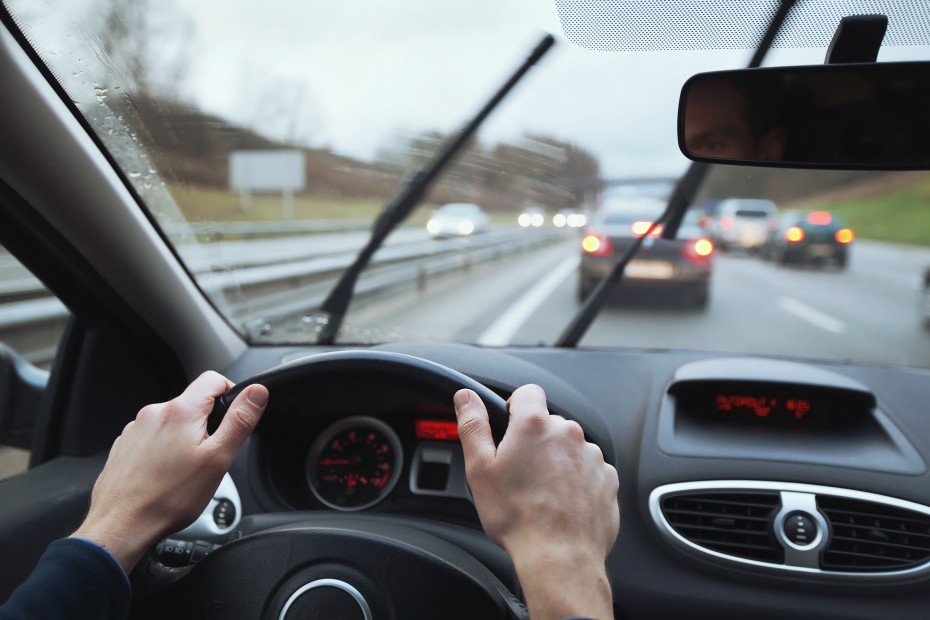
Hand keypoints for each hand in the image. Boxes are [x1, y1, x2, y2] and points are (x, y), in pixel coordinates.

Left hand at [71, 371, 267, 571]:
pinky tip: (164, 475)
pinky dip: (163, 451)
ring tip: (184, 472)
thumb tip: (256, 393)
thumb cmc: (168, 498)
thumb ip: (240, 421)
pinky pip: (153, 437)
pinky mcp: (125, 445)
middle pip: (193, 403)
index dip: (231, 394)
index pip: (213, 379)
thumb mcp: (218, 459)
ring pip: (173, 422)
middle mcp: (154, 413)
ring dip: (184, 439)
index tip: (233, 418)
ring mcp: (136, 429)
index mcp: (181, 411)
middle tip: (209, 457)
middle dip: (207, 425)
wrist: (121, 525)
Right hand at [454, 384, 618, 619]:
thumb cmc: (518, 517)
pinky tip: (561, 504)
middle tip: (520, 474)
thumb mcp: (480, 469)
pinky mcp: (608, 479)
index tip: (509, 430)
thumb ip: (472, 425)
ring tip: (541, 494)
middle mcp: (568, 434)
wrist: (560, 557)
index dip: (515, 408)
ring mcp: (592, 456)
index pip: (528, 392)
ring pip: (569, 448)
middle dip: (535, 442)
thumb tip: (466, 397)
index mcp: (535, 425)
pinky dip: (576, 482)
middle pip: (549, 424)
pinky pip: (588, 471)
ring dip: (557, 462)